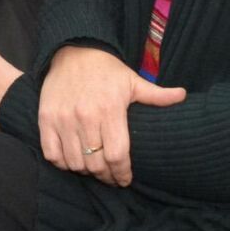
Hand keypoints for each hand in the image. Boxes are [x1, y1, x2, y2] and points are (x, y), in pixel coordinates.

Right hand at [37, 45, 185, 187]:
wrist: (73, 50)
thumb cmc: (107, 70)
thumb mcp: (133, 80)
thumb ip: (156, 95)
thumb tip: (183, 96)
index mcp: (110, 109)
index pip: (117, 154)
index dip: (122, 173)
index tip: (125, 180)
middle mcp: (85, 116)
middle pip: (96, 163)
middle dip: (106, 176)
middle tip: (111, 177)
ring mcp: (63, 119)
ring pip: (74, 163)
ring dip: (85, 171)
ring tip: (94, 168)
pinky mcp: (46, 119)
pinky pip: (52, 155)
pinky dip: (62, 163)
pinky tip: (73, 160)